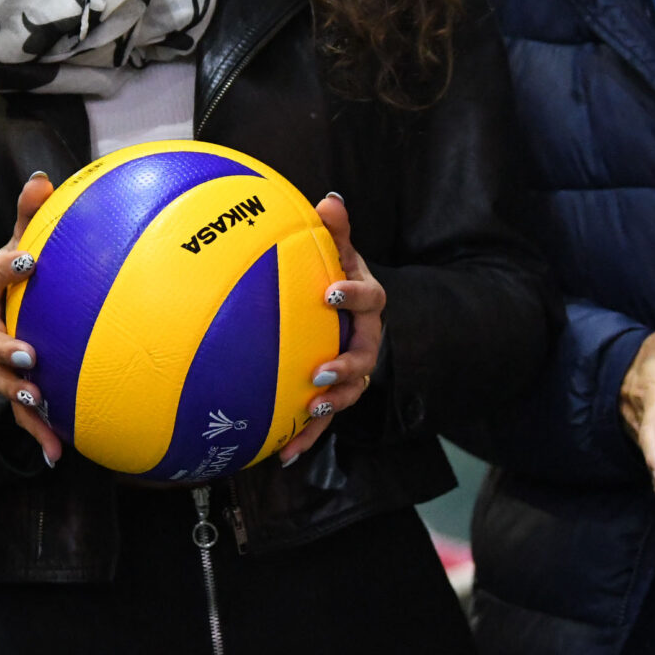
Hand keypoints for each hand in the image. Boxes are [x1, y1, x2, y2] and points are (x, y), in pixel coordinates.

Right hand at [0, 174, 61, 463]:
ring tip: (39, 401)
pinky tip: (60, 454)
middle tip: (27, 352)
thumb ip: (30, 219)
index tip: (28, 260)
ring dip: (19, 393)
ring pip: (1, 381)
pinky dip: (41, 436)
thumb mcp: (18, 246)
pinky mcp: (10, 390)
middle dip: (3, 347)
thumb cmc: (13, 281)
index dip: (4, 269)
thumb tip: (43, 180)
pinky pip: (25, 417)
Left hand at [278, 193, 384, 465]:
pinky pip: (324, 420)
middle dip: (346, 367)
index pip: (371, 298)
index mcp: (366, 302)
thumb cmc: (335, 274)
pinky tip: (283, 454)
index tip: (332, 292)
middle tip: (321, 371)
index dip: (355, 296)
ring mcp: (353, 370)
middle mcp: (366, 339)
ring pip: (351, 392)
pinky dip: (306, 438)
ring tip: (309, 410)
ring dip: (332, 404)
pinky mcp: (334, 394)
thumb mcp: (337, 251)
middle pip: (366, 356)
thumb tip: (329, 199)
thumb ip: (333, 231)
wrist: (343, 311)